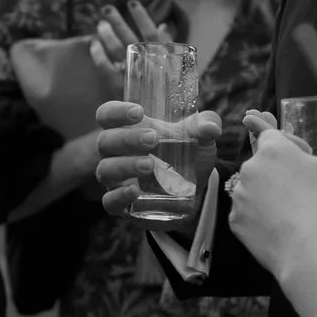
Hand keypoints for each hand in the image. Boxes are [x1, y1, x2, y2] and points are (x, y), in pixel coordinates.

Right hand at [91, 99, 220, 221]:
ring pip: (105, 170)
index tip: (138, 112)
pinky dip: (119, 196)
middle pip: (105, 141)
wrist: (194, 192)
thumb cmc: (187, 154)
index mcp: (128, 129)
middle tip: (152, 139)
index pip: (106, 115)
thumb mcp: (199, 137)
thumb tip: (211, 127)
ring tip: (149, 165)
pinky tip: (135, 191)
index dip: (115, 112)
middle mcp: (116, 153)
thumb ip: (205, 126)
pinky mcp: (122, 205)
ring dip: (124, 165)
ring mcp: (116, 180)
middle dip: (126, 138)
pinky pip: (110, 201)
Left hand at [223, 119, 316, 284]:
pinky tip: (283, 229)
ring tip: (297, 213)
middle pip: (265, 164)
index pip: (272, 133)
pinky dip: (261, 220)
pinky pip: (247, 216)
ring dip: (270, 197)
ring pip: (255, 191)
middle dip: (282, 173)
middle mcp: (250, 168)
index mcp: (273, 149)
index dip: (292, 145)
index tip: (306, 157)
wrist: (310, 254)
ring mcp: (239, 198)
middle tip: (308, 192)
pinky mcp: (235, 223)